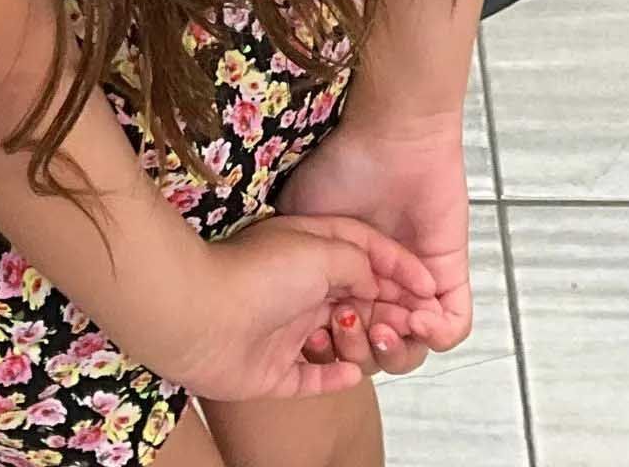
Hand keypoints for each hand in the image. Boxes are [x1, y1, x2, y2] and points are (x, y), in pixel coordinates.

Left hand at [166, 214, 441, 403]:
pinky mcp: (272, 370)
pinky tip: (352, 372)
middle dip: (386, 308)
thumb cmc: (259, 274)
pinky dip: (333, 375)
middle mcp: (299, 288)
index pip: (364, 253)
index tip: (427, 285)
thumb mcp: (320, 250)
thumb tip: (376, 279)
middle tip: (412, 322)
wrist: (201, 315)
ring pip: (337, 339)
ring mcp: (285, 329)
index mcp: (310, 250)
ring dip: (360, 342)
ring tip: (374, 339)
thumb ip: (357, 261)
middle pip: (354, 299)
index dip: (398, 266)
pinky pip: (311, 377)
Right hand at [280, 106, 473, 371]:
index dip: (328, 347)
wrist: (389, 139)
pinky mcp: (449, 276)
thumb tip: (281, 304)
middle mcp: (381, 290)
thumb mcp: (299, 217)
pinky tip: (415, 318)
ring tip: (383, 329)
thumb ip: (293, 260)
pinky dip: (436, 334)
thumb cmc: (340, 169)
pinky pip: (452, 327)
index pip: (339, 337)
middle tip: (351, 329)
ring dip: (397, 351)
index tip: (317, 336)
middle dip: (361, 353)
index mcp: (346, 283)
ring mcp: (417, 285)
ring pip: (413, 349)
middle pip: (374, 353)